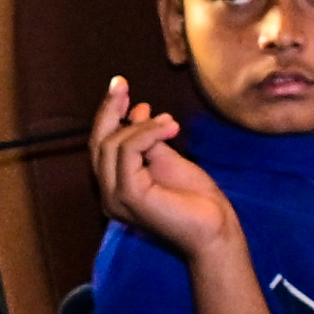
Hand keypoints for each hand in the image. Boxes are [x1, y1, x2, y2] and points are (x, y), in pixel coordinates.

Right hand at [87, 77, 237, 257]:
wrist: (215, 229)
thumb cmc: (195, 200)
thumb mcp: (166, 160)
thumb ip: (147, 140)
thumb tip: (136, 111)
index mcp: (116, 187)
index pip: (101, 146)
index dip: (107, 115)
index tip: (120, 87)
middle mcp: (108, 194)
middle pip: (98, 143)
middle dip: (109, 110)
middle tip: (123, 84)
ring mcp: (116, 197)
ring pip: (113, 145)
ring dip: (142, 125)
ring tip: (169, 122)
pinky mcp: (129, 195)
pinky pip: (128, 152)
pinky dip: (147, 134)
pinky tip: (169, 128)